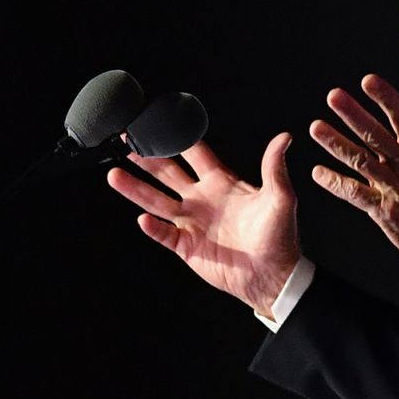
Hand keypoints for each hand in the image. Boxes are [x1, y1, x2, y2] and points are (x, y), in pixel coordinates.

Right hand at [106, 134, 299, 317]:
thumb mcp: (280, 198)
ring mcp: (192, 222)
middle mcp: (202, 199)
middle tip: (128, 141)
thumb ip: (274, 168)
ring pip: (157, 201)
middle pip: (168, 173)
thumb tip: (284, 137)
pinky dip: (153, 227)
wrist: (273, 276)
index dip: (178, 138)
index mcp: (222, 183)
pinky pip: (164, 234)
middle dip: (148, 157)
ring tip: (115, 175)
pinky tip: (142, 219)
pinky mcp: (186, 246)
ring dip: (136, 189)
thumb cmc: (279, 237)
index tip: (161, 122)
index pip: (195, 154)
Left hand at [309, 74, 398, 276]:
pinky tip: (317, 172)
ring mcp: (396, 189)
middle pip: (377, 136)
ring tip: (315, 127)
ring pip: (361, 162)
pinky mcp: (385, 211)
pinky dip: (336, 183)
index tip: (367, 80)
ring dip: (337, 144)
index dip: (386, 99)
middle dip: (354, 115)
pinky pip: (356, 194)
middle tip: (333, 96)